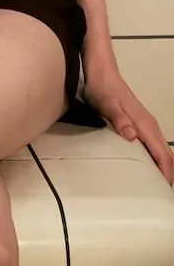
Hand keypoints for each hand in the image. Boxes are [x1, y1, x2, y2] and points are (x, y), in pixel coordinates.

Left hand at [83, 64, 173, 184]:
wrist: (100, 71)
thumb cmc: (102, 88)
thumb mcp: (106, 103)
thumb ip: (119, 119)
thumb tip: (132, 135)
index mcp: (145, 124)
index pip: (163, 155)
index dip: (166, 175)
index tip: (164, 194)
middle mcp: (150, 125)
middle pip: (167, 156)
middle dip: (168, 176)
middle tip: (162, 196)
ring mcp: (146, 124)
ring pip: (162, 151)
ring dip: (164, 169)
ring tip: (158, 189)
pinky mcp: (140, 124)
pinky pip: (155, 146)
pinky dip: (158, 160)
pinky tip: (150, 169)